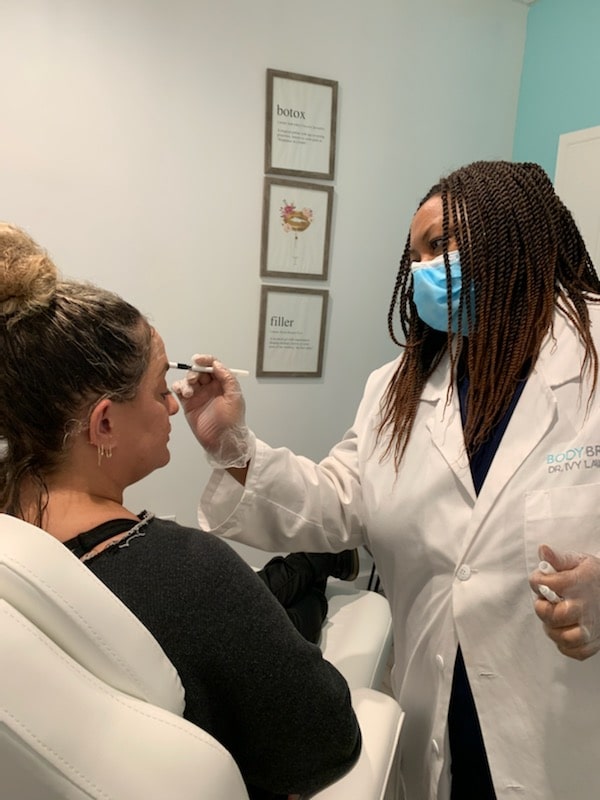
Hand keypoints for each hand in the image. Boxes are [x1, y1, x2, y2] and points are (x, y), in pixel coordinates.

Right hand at [172, 354, 253, 468]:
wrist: (223, 442)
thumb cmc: (233, 422)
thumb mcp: (235, 397)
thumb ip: (227, 378)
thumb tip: (216, 364)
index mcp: (222, 383)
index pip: (213, 365)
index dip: (205, 360)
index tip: (197, 359)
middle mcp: (210, 387)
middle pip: (198, 371)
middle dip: (194, 372)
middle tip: (194, 380)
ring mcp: (198, 395)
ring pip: (188, 380)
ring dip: (186, 382)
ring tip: (189, 393)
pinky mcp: (188, 404)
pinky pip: (180, 391)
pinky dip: (178, 388)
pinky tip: (181, 393)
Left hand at [529, 544, 599, 660]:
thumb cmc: (596, 577)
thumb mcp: (580, 562)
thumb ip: (559, 559)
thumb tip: (543, 550)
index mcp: (578, 584)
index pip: (547, 584)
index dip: (537, 581)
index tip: (538, 580)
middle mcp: (585, 607)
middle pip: (555, 616)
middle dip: (543, 609)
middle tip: (544, 603)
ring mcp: (591, 627)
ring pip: (564, 638)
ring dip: (552, 629)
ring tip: (553, 619)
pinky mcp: (595, 642)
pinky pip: (576, 652)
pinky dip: (565, 646)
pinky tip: (564, 631)